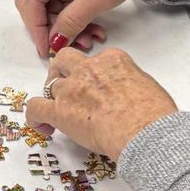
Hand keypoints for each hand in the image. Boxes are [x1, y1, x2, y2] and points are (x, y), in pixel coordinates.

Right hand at [16, 0, 172, 56]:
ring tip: (88, 41)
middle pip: (36, 6)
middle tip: (67, 47)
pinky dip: (74, 24)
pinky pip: (62, 11)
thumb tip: (54, 44)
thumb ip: (72, 21)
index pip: (31, 0)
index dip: (36, 27)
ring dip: (66, 30)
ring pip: (50, 12)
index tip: (46, 50)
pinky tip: (92, 32)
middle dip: (52, 29)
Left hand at [26, 46, 177, 159]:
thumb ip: (131, 83)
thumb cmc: (154, 115)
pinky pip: (36, 107)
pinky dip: (35, 116)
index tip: (96, 86)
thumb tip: (128, 93)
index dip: (93, 73)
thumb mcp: (148, 86)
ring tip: (57, 112)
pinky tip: (42, 125)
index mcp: (113, 60)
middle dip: (62, 71)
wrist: (145, 131)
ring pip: (51, 85)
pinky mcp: (60, 111)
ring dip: (53, 97)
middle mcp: (89, 69)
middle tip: (66, 87)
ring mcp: (72, 88)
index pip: (96, 59)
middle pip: (65, 61)